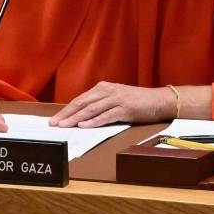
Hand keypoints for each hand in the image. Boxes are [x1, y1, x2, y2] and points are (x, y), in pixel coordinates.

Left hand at [48, 82, 173, 127]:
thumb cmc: (137, 102)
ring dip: (76, 118)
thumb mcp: (116, 99)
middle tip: (54, 124)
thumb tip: (81, 117)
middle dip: (66, 114)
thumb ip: (100, 104)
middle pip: (82, 103)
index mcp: (104, 88)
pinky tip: (84, 126)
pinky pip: (106, 116)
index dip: (66, 110)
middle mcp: (108, 91)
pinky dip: (94, 121)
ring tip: (64, 126)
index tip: (55, 119)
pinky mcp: (125, 109)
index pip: (80, 99)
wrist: (159, 100)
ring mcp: (116, 99)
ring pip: (91, 109)